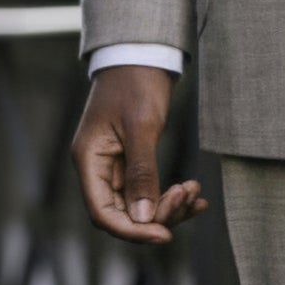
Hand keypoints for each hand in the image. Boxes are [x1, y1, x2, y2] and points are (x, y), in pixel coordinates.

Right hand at [70, 65, 207, 245]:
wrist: (143, 51)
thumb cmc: (137, 80)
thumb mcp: (142, 125)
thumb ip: (141, 172)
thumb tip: (144, 217)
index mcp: (88, 160)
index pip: (103, 212)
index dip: (132, 230)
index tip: (164, 234)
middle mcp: (97, 167)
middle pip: (122, 213)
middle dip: (157, 213)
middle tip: (189, 195)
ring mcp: (114, 164)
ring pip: (138, 205)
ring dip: (168, 205)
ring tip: (195, 192)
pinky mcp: (132, 159)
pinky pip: (148, 189)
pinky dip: (171, 195)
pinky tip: (195, 195)